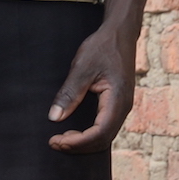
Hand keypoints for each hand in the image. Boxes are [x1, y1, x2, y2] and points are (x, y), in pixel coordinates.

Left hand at [47, 21, 138, 152]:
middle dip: (79, 145)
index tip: (57, 141)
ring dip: (83, 142)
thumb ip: (69, 93)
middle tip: (54, 142)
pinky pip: (105, 127)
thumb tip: (54, 117)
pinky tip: (73, 131)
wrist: (121, 34)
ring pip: (105, 136)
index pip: (100, 132)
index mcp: (118, 99)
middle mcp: (124, 107)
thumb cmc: (103, 47)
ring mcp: (122, 107)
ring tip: (61, 139)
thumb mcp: (82, 67)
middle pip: (103, 140)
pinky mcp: (117, 105)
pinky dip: (89, 134)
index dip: (79, 142)